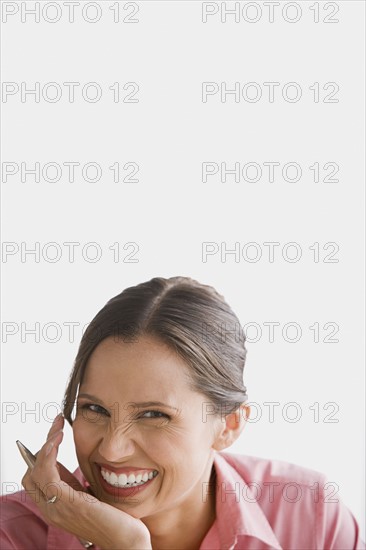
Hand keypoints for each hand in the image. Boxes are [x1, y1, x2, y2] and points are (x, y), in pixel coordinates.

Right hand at [21, 414, 151, 549]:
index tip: (57, 430)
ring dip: (45, 446)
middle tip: (57, 425)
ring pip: (35, 472)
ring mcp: (56, 508)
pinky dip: (48, 456)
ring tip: (58, 430)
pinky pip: (47, 476)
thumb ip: (77, 482)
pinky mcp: (67, 504)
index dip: (43, 452)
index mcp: (56, 505)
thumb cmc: (114, 518)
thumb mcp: (90, 495)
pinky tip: (58, 442)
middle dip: (43, 445)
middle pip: (31, 473)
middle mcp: (51, 509)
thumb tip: (73, 460)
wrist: (127, 539)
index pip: (36, 476)